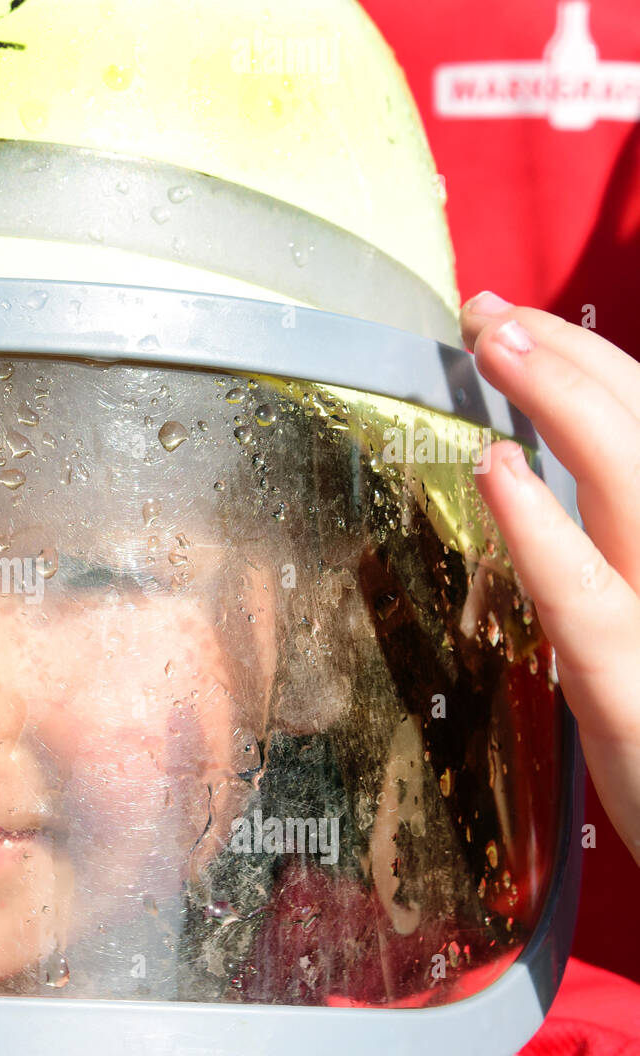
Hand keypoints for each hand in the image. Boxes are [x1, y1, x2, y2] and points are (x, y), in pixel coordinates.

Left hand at [462, 291, 639, 868]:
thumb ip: (623, 543)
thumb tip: (569, 483)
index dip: (598, 368)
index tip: (533, 331)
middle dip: (570, 358)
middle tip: (490, 311)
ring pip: (633, 479)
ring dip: (559, 398)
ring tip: (492, 343)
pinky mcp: (634, 682)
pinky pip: (583, 594)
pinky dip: (539, 526)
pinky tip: (498, 469)